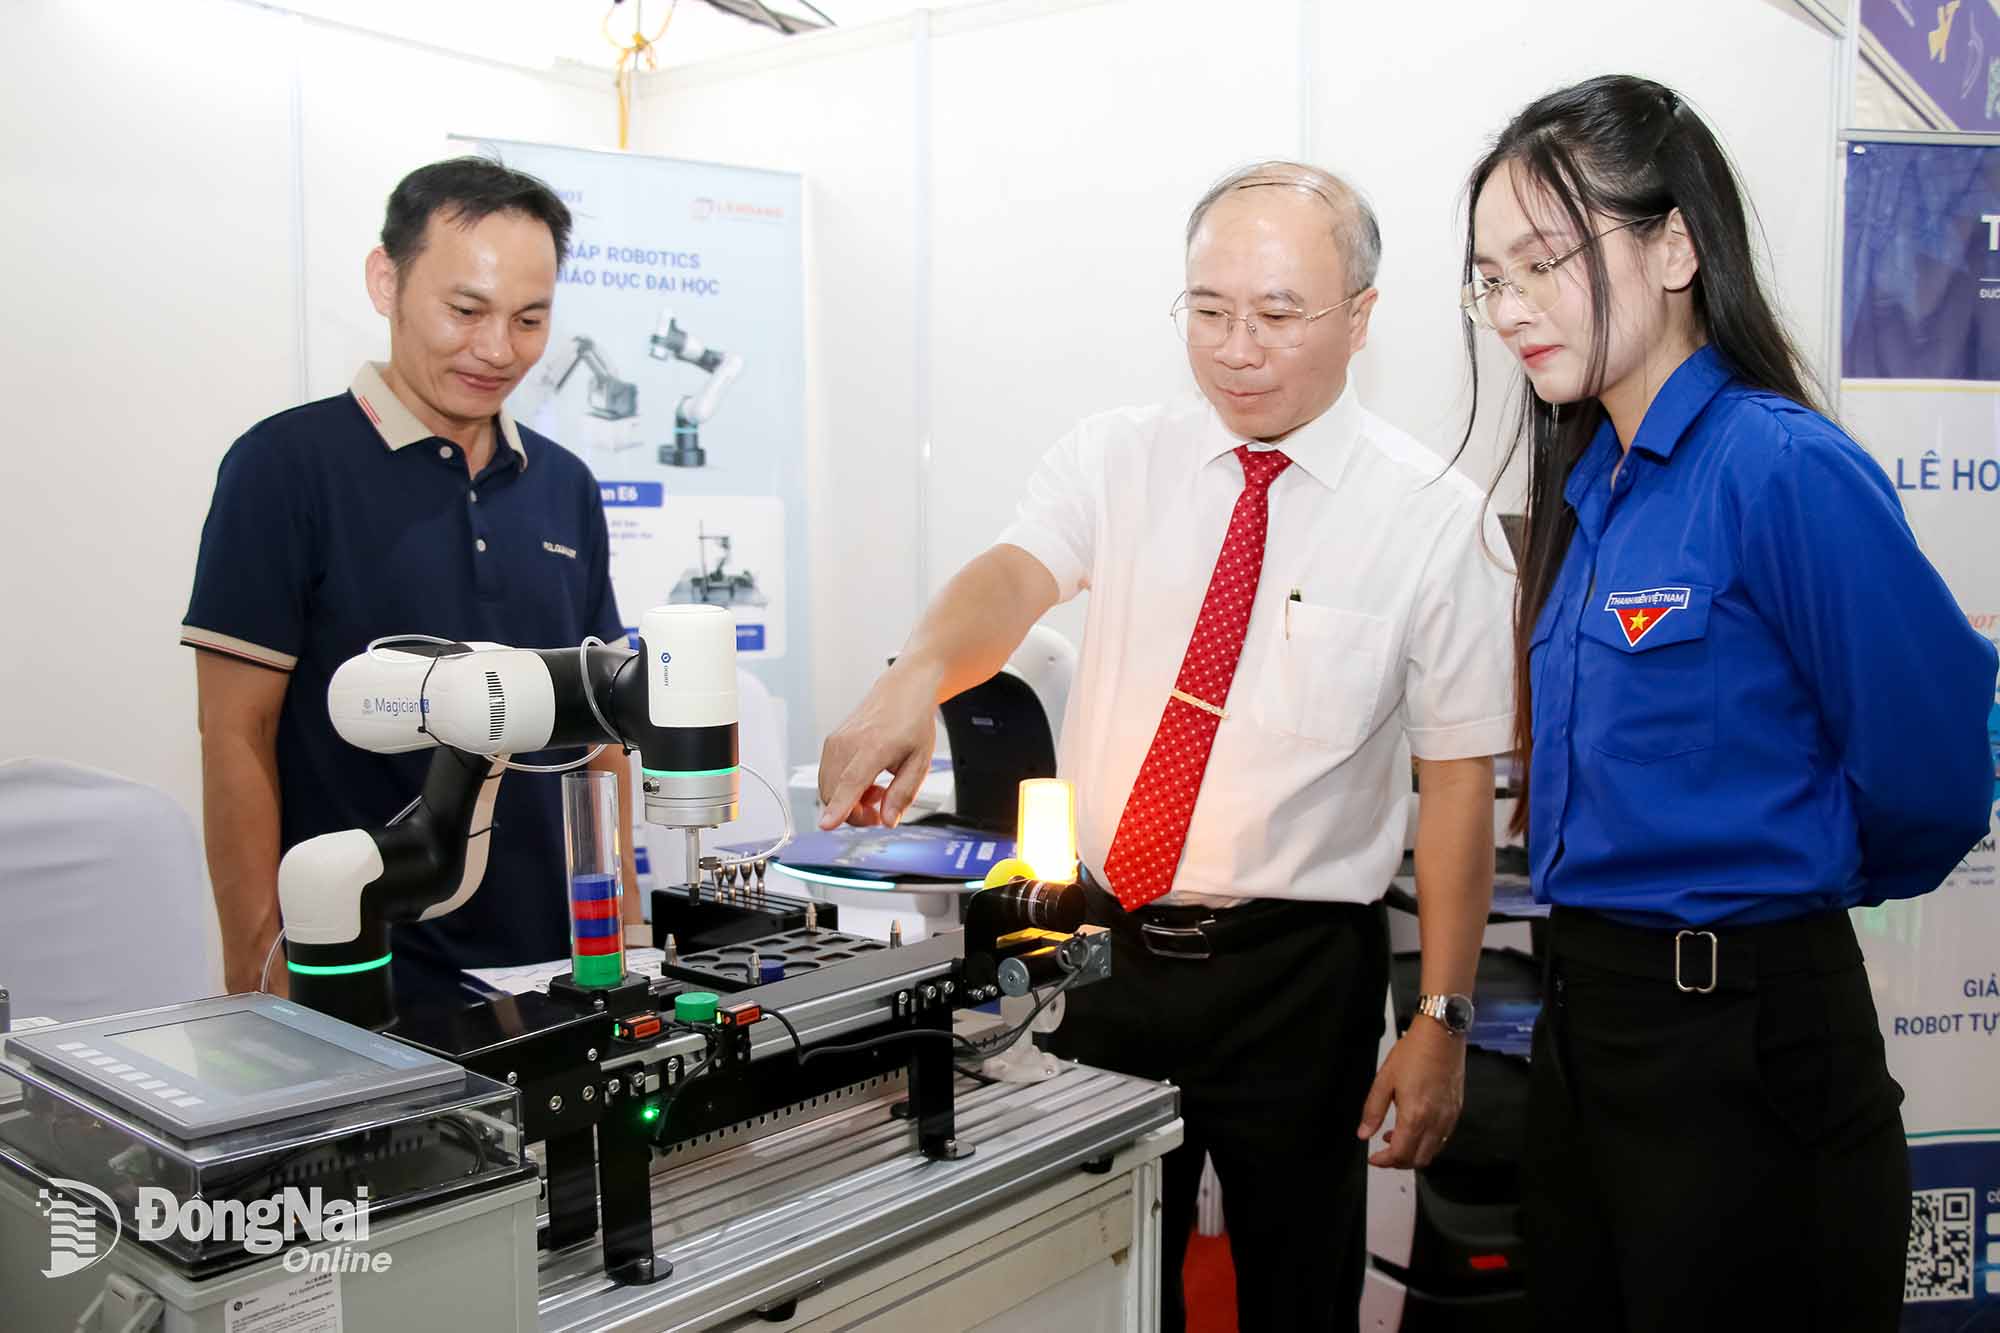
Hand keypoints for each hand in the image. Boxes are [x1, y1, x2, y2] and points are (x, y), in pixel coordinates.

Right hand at [816, 664, 941, 828]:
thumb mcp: (920, 762)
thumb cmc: (912, 721)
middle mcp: (849, 743)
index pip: (852, 782)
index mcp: (875, 746)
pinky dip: (843, 788)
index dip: (840, 807)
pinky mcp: (830, 743)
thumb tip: (888, 820)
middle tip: (881, 808)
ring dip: (849, 801)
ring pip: (828, 790)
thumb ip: (903, 794)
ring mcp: (835, 741)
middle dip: (854, 814)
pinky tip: (866, 780)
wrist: (902, 689)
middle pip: (835, 794)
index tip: (827, 825)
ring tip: (877, 789)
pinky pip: (828, 778)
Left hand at [1355, 1016, 1465, 1168]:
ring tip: (1395, 1138)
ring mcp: (1449, 1118)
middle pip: (1419, 1160)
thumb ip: (1373, 1110)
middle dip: (1399, 1162)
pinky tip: (1414, 1127)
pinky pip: (1442, 1139)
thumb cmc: (1413, 1053)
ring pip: (1432, 1152)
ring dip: (1413, 1153)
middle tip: (1383, 1152)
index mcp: (1415, 1116)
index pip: (1401, 1154)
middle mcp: (1435, 1122)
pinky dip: (1427, 1142)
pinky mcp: (1456, 1111)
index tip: (1373, 1158)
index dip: (1384, 1161)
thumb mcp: (1384, 1080)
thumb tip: (1364, 1134)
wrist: (1442, 1036)